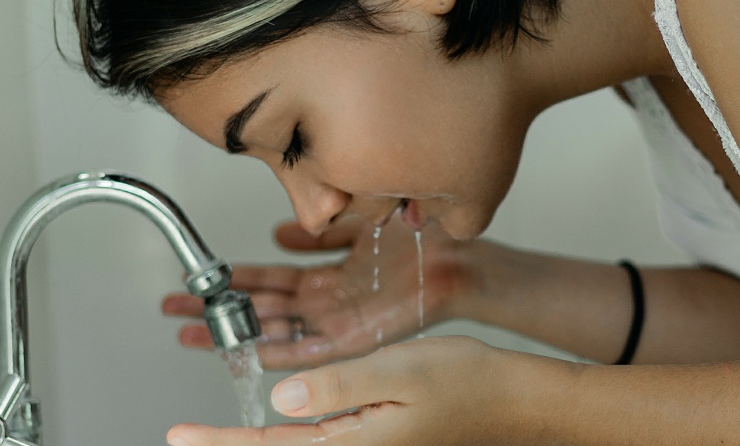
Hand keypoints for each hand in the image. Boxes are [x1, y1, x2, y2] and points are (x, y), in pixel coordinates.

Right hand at [162, 214, 478, 368]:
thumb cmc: (415, 241)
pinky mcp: (355, 338)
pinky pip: (310, 350)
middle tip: (175, 309)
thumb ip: (317, 233)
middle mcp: (325, 301)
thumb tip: (279, 232)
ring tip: (194, 333)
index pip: (267, 280)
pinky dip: (279, 352)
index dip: (232, 280)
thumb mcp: (354, 227)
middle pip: (260, 307)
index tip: (199, 278)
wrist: (455, 258)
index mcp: (325, 276)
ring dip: (236, 332)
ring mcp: (336, 321)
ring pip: (275, 330)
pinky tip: (249, 353)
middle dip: (218, 309)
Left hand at [167, 336, 566, 445]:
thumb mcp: (398, 372)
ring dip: (254, 435)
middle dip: (230, 443)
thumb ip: (336, 388)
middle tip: (188, 435)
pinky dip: (287, 428)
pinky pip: (319, 436)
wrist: (511, 398)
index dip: (220, 442)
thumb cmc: (466, 382)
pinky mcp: (375, 439)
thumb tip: (279, 401)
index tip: (180, 436)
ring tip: (217, 426)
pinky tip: (279, 416)